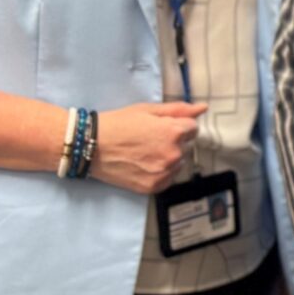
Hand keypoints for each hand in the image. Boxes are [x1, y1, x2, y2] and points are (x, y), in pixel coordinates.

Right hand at [89, 101, 206, 193]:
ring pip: (178, 163)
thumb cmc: (118, 124)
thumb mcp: (148, 110)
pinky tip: (144, 164)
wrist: (91, 146)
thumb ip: (178, 110)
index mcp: (174, 132)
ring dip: (169, 157)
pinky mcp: (154, 186)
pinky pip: (168, 178)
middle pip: (187, 146)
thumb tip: (202, 108)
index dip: (178, 125)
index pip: (193, 128)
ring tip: (145, 152)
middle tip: (150, 139)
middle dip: (174, 141)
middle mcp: (173, 154)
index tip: (161, 126)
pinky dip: (161, 172)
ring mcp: (164, 172)